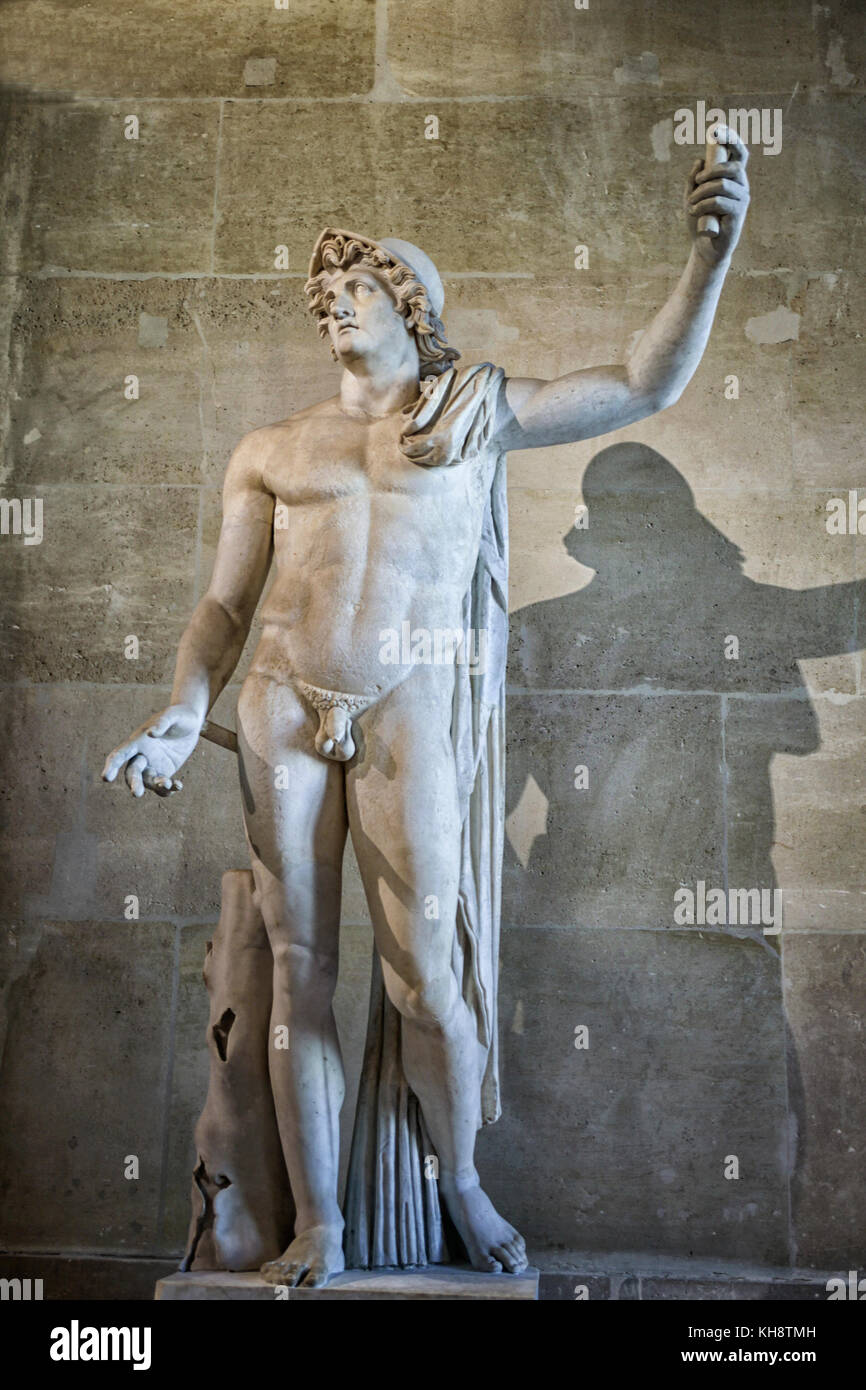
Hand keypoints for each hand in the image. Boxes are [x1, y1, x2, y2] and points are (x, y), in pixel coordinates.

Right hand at [101, 703, 201, 797]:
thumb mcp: (172, 716)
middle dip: (134, 783)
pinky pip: (162, 785)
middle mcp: (141, 755)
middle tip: (137, 793)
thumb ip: (162, 723)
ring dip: (156, 786)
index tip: (106, 778)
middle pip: (133, 772)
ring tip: (168, 784)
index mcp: (137, 741)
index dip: (112, 766)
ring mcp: (153, 765)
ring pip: (148, 781)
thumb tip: (151, 733)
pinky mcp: (165, 772)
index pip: (120, 755)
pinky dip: (168, 789)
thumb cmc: (178, 715)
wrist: (191, 721)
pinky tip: (178, 786)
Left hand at [686, 124, 749, 265]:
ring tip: (690, 204)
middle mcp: (741, 186)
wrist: (705, 246)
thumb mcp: (691, 196)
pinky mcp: (738, 214)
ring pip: (722, 185)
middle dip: (712, 170)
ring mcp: (742, 200)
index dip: (732, 139)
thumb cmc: (700, 220)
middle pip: (732, 167)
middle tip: (697, 181)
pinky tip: (694, 211)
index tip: (719, 129)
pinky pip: (719, 201)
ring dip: (701, 192)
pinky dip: (702, 204)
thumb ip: (694, 179)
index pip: (739, 154)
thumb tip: (699, 160)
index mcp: (733, 177)